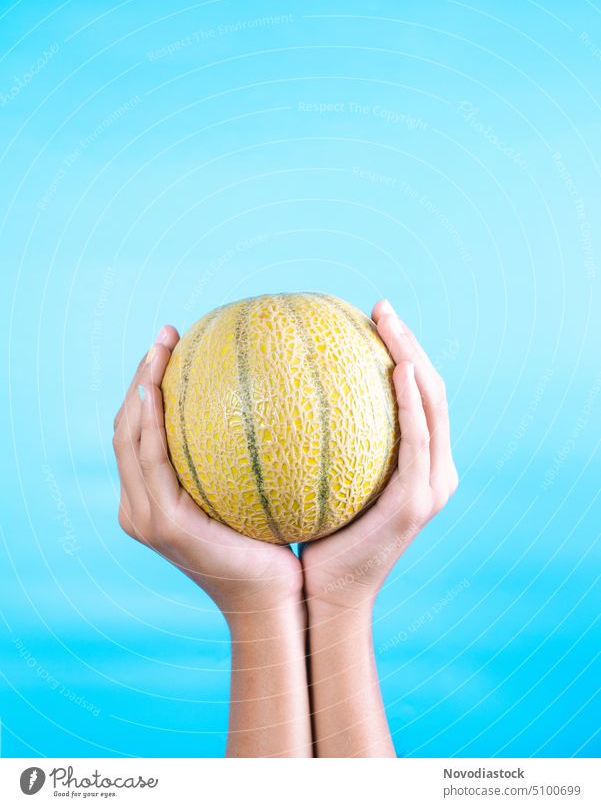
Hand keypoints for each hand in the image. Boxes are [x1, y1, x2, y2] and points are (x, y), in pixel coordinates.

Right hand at [112, 326, 302, 620]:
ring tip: (162, 345)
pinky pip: (153, 460)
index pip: (141, 434)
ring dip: (140, 387)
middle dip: (141, 377)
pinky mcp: (164, 524)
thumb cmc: (274, 552)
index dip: (148, 387)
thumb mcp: (258, 496)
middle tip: (165, 334)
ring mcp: (147, 516)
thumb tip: (272, 403)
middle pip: (127, 428)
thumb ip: (245, 458)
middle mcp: (141, 506)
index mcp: (156, 500)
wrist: (275, 604)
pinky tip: (167, 388)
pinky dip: (153, 423)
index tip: (171, 345)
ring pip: (129, 437)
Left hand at [301, 299, 457, 615]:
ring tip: (388, 320)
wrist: (319, 597)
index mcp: (412, 465)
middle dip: (410, 342)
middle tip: (381, 306)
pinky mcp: (418, 501)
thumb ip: (307, 440)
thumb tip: (269, 390)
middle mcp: (432, 470)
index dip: (402, 351)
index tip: (373, 316)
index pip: (414, 396)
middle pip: (430, 390)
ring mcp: (431, 486)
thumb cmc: (306, 540)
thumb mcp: (306, 480)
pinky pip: (417, 439)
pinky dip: (411, 401)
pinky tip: (393, 366)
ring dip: (415, 357)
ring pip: (433, 404)